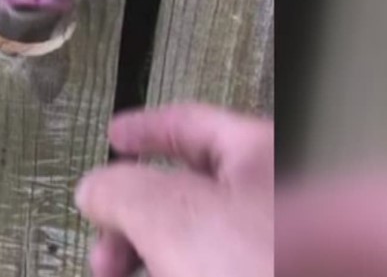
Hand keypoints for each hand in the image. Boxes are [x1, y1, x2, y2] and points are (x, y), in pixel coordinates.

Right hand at [75, 103, 273, 276]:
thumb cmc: (267, 265)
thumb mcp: (173, 217)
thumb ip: (123, 190)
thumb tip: (96, 187)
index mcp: (261, 153)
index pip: (190, 125)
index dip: (145, 130)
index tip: (114, 137)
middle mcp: (283, 195)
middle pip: (193, 193)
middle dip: (137, 220)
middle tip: (104, 255)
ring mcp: (287, 248)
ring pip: (210, 245)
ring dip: (159, 259)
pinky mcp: (290, 270)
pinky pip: (233, 268)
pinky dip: (194, 271)